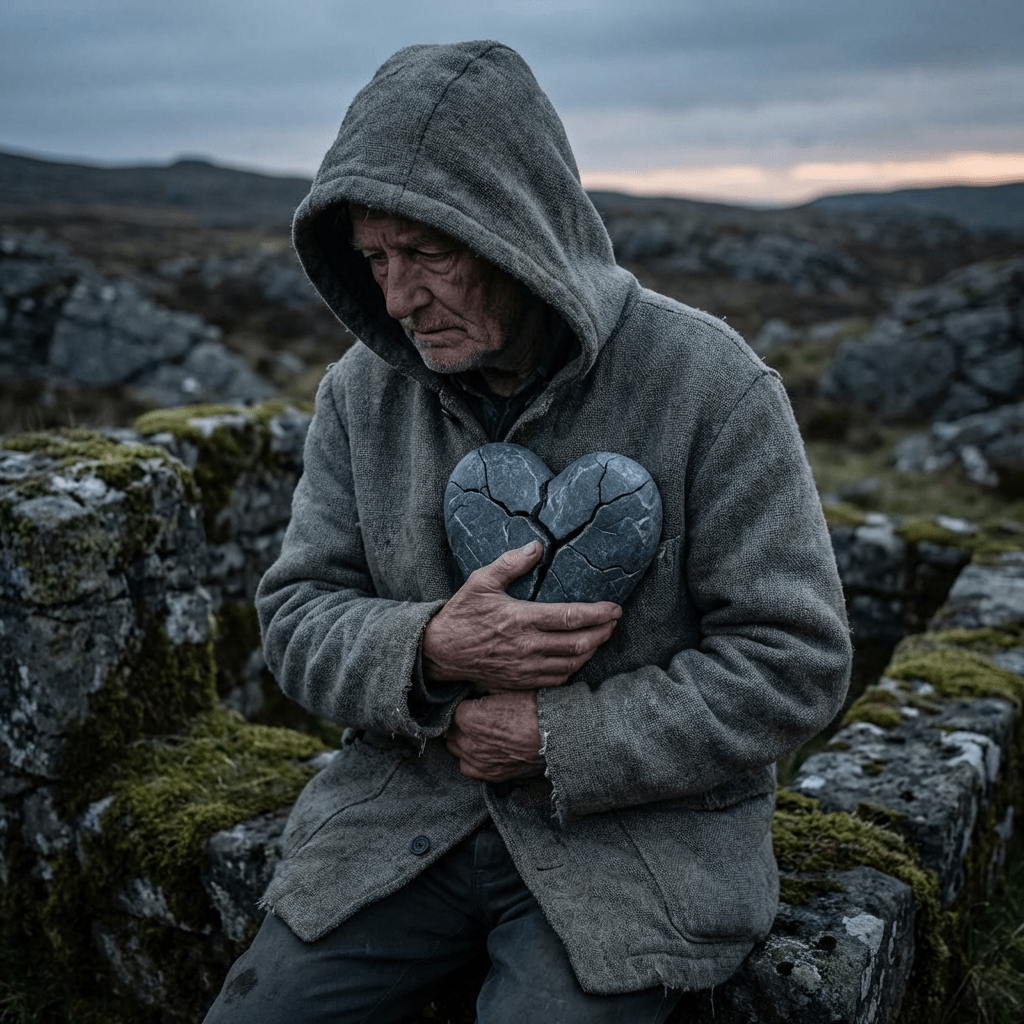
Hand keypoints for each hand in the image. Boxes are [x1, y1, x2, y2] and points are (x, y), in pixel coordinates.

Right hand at [423, 541, 620, 689]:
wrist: (440, 652)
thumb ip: (510, 564)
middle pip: (578, 643)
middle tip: (614, 622)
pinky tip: (579, 658)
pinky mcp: (521, 681)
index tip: (615, 608)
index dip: (598, 613)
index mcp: (521, 619)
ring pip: (571, 664)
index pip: (570, 617)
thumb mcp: (481, 582)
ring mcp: (525, 667)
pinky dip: (574, 669)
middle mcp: (527, 646)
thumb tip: (536, 547)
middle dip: (603, 632)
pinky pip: (556, 679)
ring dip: (592, 651)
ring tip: (602, 637)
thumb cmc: (461, 614)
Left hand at [446, 690, 543, 780]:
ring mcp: (479, 761)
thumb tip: (475, 687)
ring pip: (457, 750)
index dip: (463, 704)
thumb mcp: (507, 687)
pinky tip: (482, 750)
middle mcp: (468, 742)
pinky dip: (472, 759)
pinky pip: (469, 768)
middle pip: (451, 731)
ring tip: (477, 733)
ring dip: (463, 741)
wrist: (558, 734)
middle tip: (474, 716)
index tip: (472, 701)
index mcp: (468, 717)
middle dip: (459, 723)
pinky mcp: (491, 775)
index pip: (453, 709)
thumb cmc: (535, 707)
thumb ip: (484, 688)